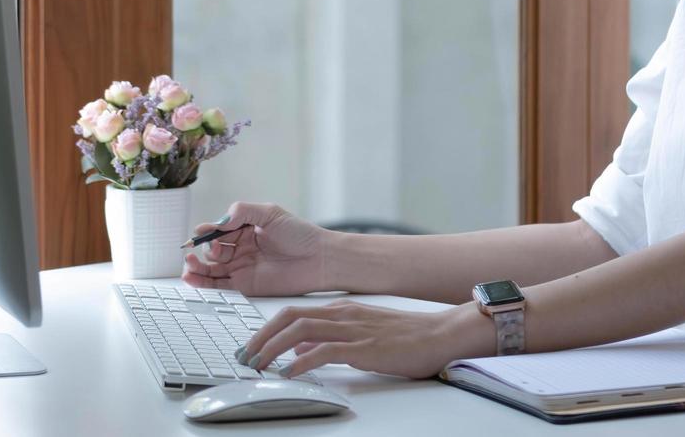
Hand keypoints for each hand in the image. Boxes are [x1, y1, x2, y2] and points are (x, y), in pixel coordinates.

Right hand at [181, 201, 332, 296]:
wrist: (320, 259)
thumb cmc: (300, 234)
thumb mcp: (270, 214)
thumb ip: (243, 212)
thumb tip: (219, 221)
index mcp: (245, 228)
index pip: (218, 229)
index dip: (207, 231)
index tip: (202, 232)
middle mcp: (240, 248)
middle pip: (211, 249)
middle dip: (203, 249)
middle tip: (210, 249)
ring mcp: (241, 267)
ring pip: (210, 268)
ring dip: (196, 267)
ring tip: (188, 265)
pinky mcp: (245, 286)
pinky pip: (219, 285)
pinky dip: (203, 283)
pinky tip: (192, 279)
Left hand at [236, 299, 494, 379]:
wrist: (438, 335)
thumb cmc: (405, 337)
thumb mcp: (361, 334)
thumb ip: (329, 341)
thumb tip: (299, 355)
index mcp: (340, 309)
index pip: (293, 312)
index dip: (267, 327)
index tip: (252, 345)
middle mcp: (342, 314)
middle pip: (289, 317)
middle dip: (262, 336)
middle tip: (246, 355)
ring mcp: (351, 329)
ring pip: (300, 330)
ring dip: (274, 347)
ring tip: (259, 364)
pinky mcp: (362, 347)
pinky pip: (323, 352)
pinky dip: (301, 363)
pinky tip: (290, 374)